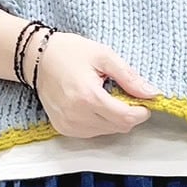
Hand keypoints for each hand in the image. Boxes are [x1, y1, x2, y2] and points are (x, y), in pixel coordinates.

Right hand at [31, 31, 160, 137]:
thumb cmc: (69, 52)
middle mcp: (77, 116)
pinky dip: (100, 122)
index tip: (145, 103)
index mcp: (88, 96)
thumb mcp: (102, 55)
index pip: (125, 118)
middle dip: (128, 114)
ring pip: (107, 132)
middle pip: (118, 127)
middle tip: (124, 96)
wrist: (36, 59)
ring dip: (114, 119)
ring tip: (105, 98)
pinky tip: (93, 106)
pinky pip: (92, 133)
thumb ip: (128, 76)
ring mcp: (69, 126)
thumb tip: (150, 93)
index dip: (140, 112)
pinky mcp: (64, 130)